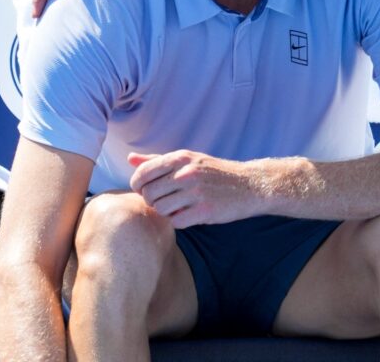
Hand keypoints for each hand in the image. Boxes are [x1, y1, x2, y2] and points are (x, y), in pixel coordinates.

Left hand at [128, 150, 263, 227]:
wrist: (249, 185)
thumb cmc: (215, 173)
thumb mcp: (189, 160)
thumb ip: (158, 160)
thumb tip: (130, 159)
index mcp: (181, 158)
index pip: (143, 173)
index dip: (138, 185)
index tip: (147, 190)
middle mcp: (187, 173)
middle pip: (148, 194)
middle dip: (152, 201)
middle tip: (165, 201)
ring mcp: (196, 192)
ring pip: (160, 209)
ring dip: (166, 212)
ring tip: (178, 207)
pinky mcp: (205, 210)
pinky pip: (176, 222)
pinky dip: (179, 221)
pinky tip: (189, 214)